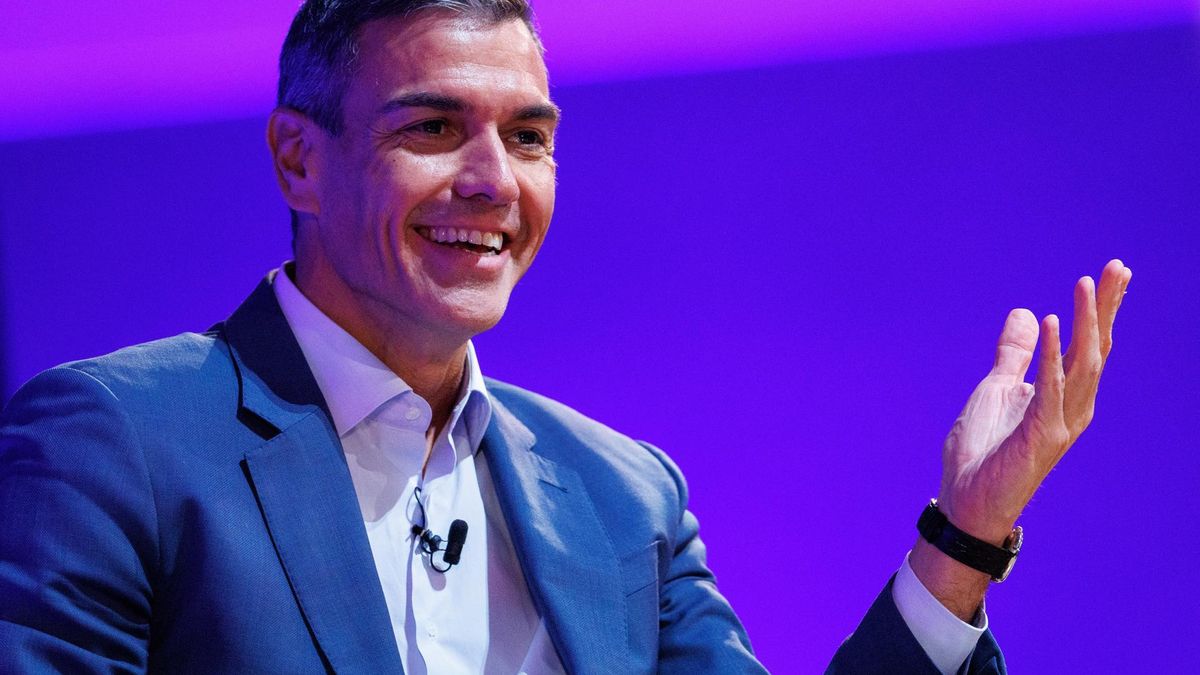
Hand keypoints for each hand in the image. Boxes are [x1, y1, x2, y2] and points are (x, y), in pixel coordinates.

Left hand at [910, 259, 1131, 618]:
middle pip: (1096, 350)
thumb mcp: (997, 387)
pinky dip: (1053, 356)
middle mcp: (1073, 408)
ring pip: (1083, 365)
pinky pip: (1050, 389)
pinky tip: (1054, 323)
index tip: (1112, 272)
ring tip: (1085, 284)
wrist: (967, 500)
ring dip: (1085, 323)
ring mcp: (1061, 423)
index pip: (1090, 345)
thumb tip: (1026, 313)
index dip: (1101, 309)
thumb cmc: (984, 450)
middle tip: (1117, 267)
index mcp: (1065, 396)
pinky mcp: (1041, 436)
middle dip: (1106, 308)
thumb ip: (1014, 353)